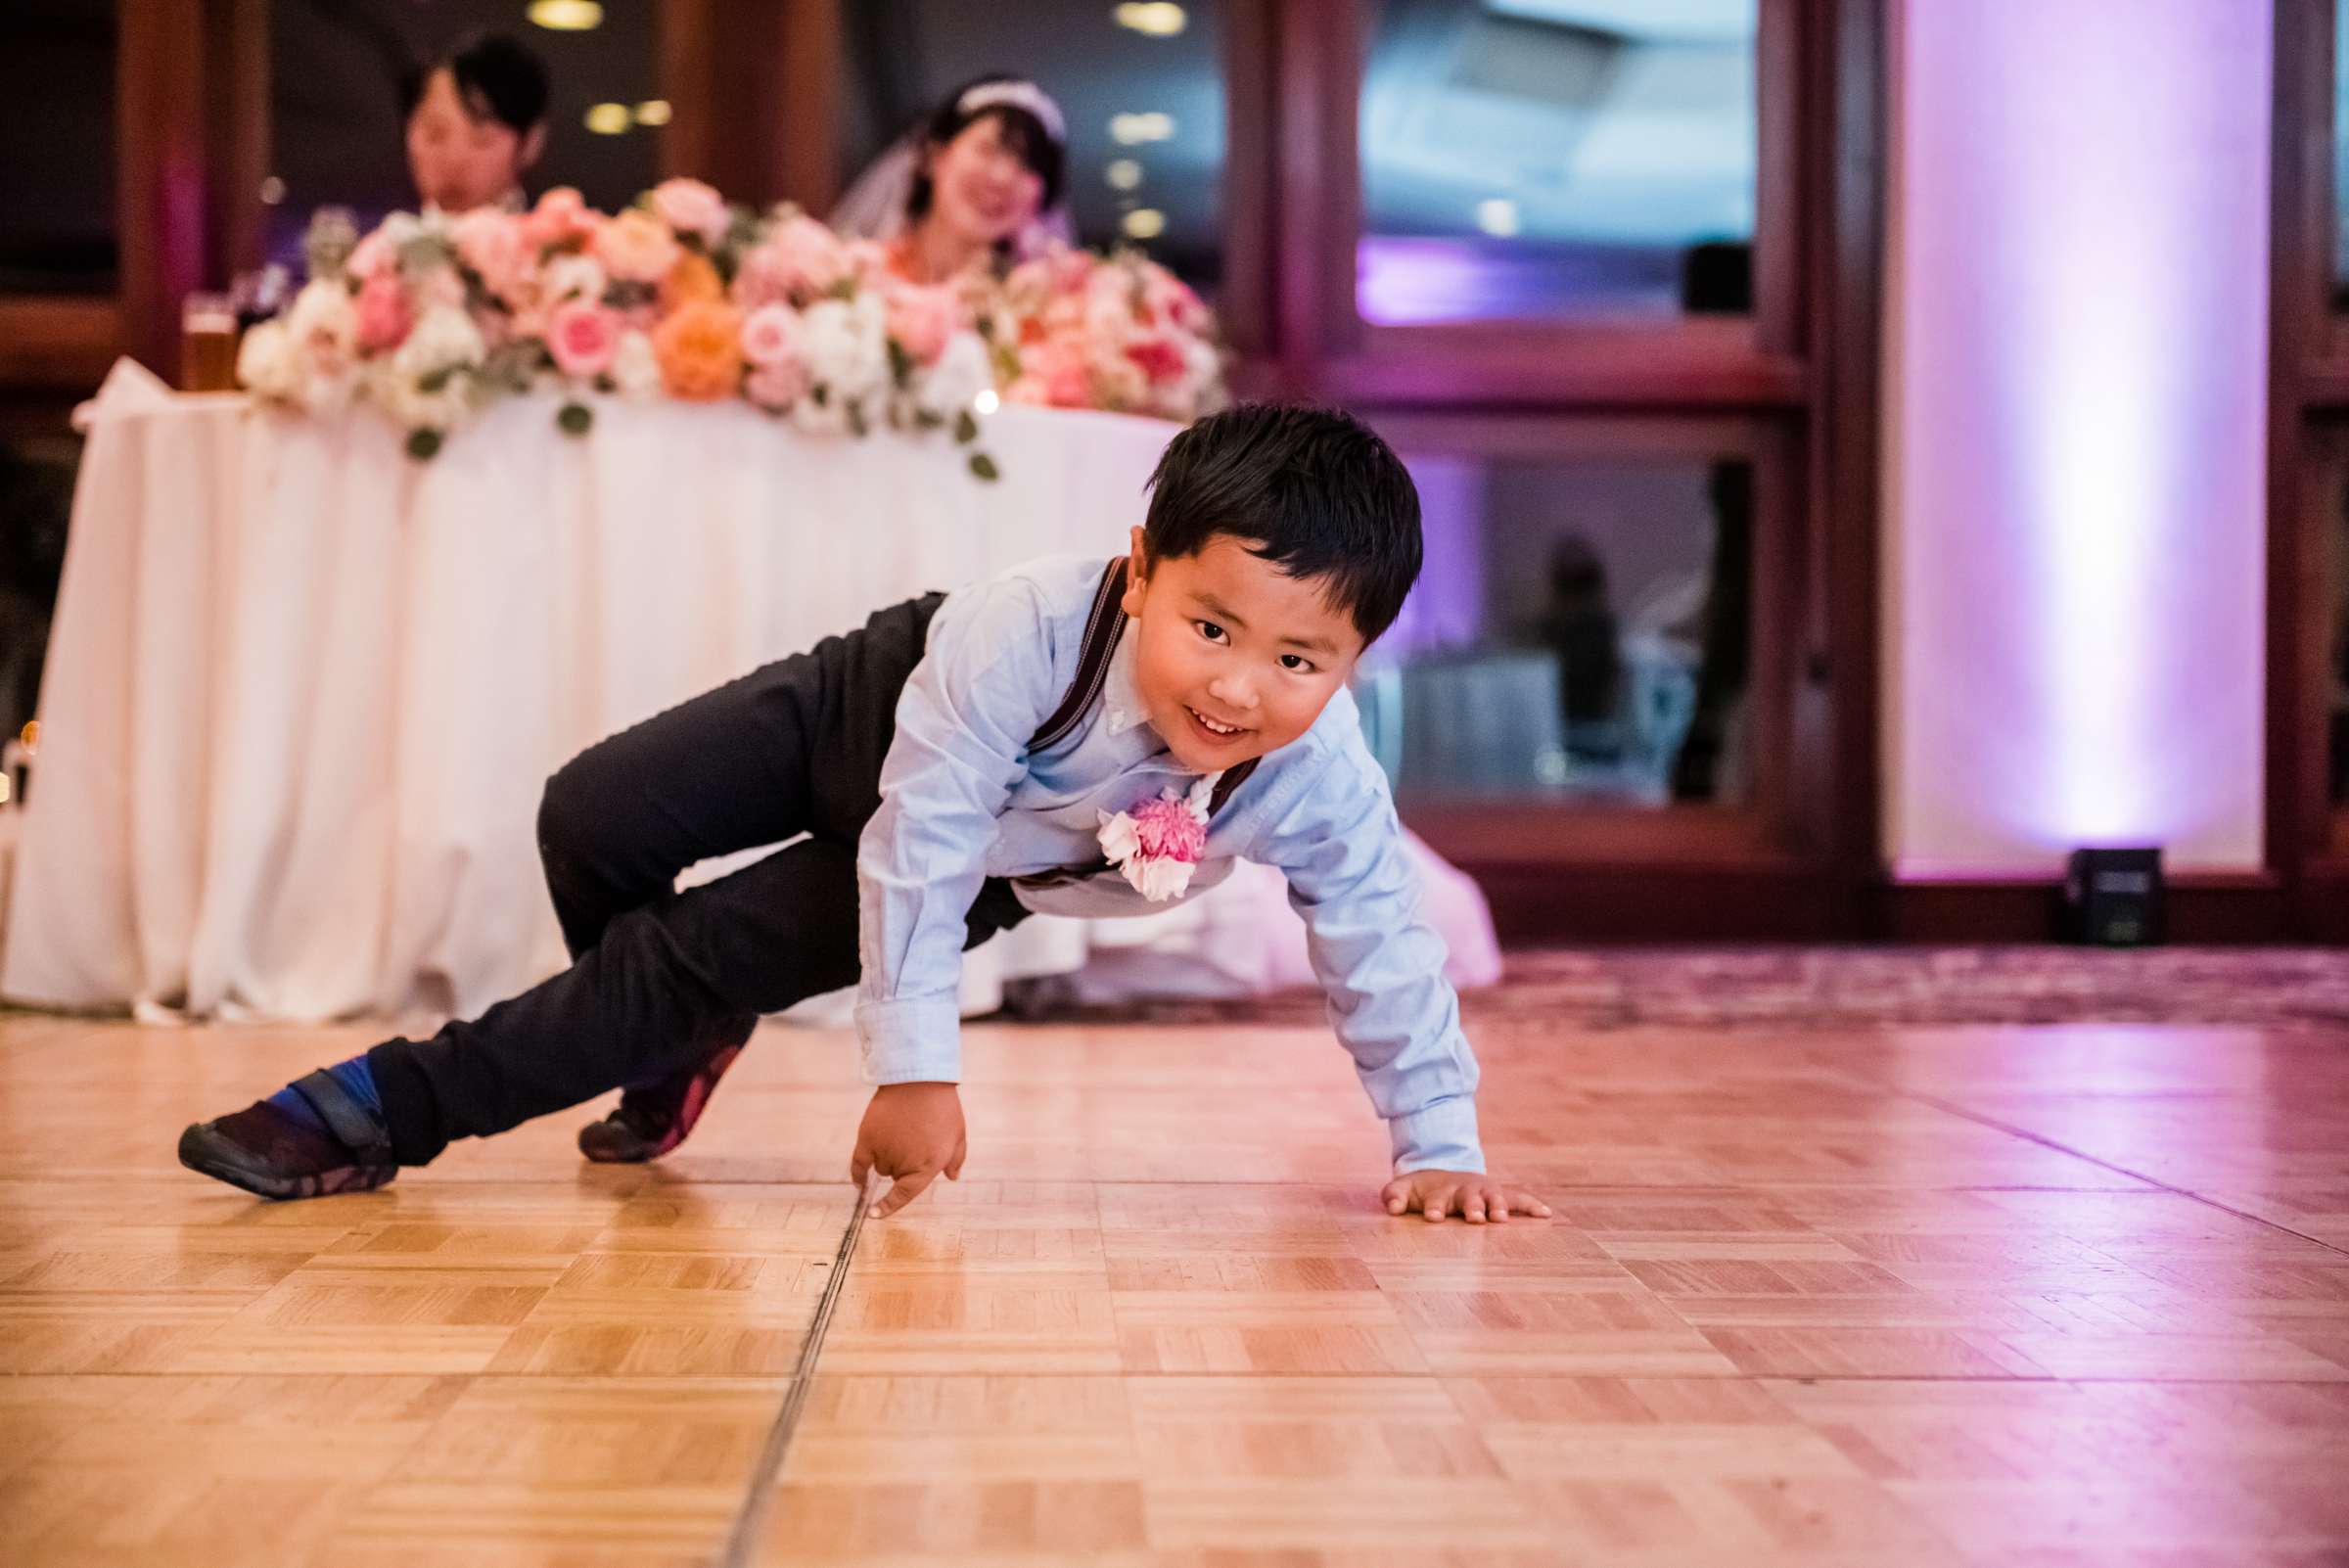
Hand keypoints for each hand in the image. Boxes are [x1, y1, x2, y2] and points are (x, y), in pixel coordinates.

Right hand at [849, 1082, 965, 1218]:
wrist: (919, 1078)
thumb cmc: (942, 1106)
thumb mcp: (958, 1134)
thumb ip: (956, 1159)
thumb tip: (952, 1178)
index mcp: (929, 1166)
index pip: (905, 1195)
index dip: (889, 1207)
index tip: (875, 1216)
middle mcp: (904, 1163)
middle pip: (896, 1176)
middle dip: (903, 1166)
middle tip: (913, 1139)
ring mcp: (885, 1151)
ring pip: (880, 1167)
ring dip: (887, 1158)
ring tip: (900, 1131)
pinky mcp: (867, 1138)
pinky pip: (858, 1164)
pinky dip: (858, 1174)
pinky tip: (859, 1181)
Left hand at [1381, 1170, 1551, 1224]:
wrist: (1444, 1172)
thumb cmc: (1423, 1190)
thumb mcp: (1404, 1189)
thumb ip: (1394, 1196)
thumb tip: (1392, 1208)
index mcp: (1441, 1191)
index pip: (1437, 1199)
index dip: (1435, 1208)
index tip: (1433, 1217)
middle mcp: (1465, 1190)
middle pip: (1469, 1197)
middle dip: (1472, 1206)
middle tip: (1474, 1217)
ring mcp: (1484, 1191)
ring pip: (1494, 1197)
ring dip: (1499, 1206)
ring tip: (1502, 1218)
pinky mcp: (1500, 1195)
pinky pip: (1519, 1198)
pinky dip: (1532, 1205)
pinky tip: (1546, 1213)